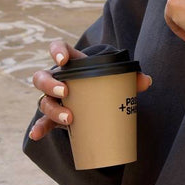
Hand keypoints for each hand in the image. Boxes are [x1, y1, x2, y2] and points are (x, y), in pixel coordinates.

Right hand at [29, 39, 151, 141]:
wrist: (101, 100)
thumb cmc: (106, 83)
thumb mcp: (117, 77)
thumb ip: (132, 77)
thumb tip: (146, 81)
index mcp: (72, 63)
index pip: (58, 49)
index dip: (56, 51)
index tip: (62, 60)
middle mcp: (57, 79)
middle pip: (42, 77)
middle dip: (50, 83)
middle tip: (65, 91)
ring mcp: (54, 98)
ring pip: (43, 100)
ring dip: (53, 109)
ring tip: (69, 118)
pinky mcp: (54, 116)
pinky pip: (43, 122)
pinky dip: (39, 128)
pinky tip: (37, 135)